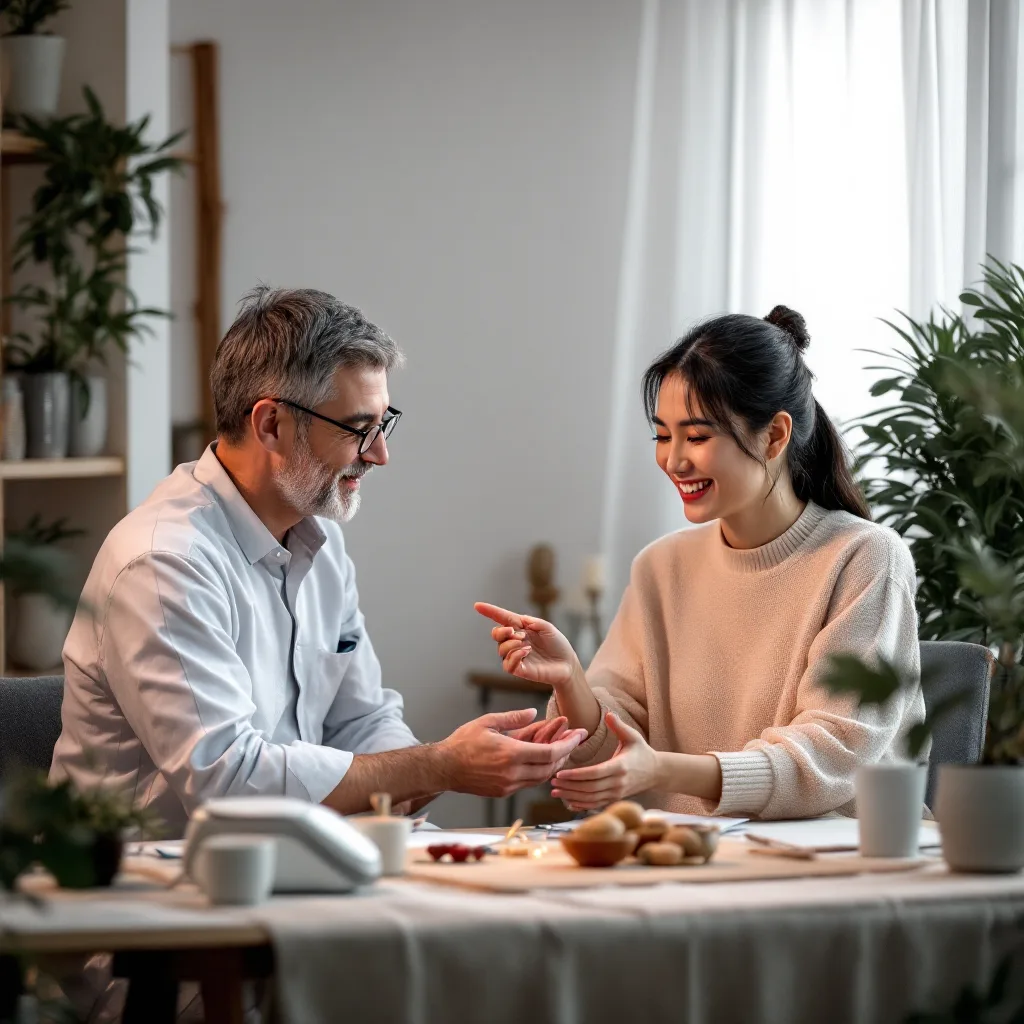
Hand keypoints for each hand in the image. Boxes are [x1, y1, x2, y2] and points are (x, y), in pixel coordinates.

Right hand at [439, 708, 586, 797]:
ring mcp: (508, 785)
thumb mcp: (488, 722)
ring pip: (541, 777)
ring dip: (554, 763)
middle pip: (550, 767)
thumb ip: (514, 718)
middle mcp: (512, 773)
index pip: (549, 753)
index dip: (567, 744)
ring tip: (561, 747)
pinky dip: (539, 770)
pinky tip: (542, 758)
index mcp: (510, 754)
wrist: (444, 767)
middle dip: (566, 753)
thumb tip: (534, 713)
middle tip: (575, 739)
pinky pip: (529, 782)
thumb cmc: (463, 742)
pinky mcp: (503, 791)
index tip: (578, 735)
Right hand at [475, 602, 580, 687]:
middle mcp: (516, 642)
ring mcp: (517, 656)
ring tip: (526, 644)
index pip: (502, 619)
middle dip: (501, 631)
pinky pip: (508, 664)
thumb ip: (533, 622)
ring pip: (501, 649)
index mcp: (521, 628)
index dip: (490, 612)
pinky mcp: (520, 670)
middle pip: (496, 635)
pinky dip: (515, 655)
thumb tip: (517, 622)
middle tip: (515, 632)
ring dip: (511, 644)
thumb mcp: (548, 628)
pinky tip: (526, 652)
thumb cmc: (558, 644)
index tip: (477, 606)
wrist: (568, 664)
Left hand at [550, 713, 661, 809]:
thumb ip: (619, 726)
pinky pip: (596, 805)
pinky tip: (568, 802)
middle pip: (590, 788)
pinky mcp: (615, 799)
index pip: (595, 773)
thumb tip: (608, 713)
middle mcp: (618, 783)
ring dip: (572, 796)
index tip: (560, 773)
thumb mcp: (633, 736)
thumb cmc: (642, 752)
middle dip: (570, 786)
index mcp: (620, 766)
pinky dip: (581, 805)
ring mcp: (617, 793)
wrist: (657, 772)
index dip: (576, 775)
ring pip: (591, 799)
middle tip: (552, 782)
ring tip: (556, 791)